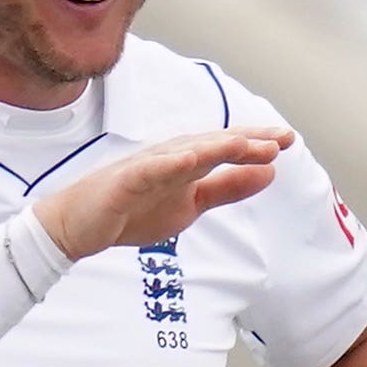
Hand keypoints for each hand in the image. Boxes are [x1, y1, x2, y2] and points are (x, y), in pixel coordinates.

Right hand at [32, 130, 285, 262]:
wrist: (78, 227)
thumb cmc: (134, 210)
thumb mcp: (192, 203)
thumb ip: (228, 188)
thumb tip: (270, 173)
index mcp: (187, 162)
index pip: (225, 148)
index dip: (256, 143)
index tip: (288, 140)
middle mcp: (169, 158)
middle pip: (210, 145)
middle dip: (244, 141)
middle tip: (279, 139)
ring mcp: (144, 168)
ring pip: (183, 153)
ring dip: (213, 147)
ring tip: (242, 143)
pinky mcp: (122, 184)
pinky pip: (147, 172)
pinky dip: (167, 164)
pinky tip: (189, 159)